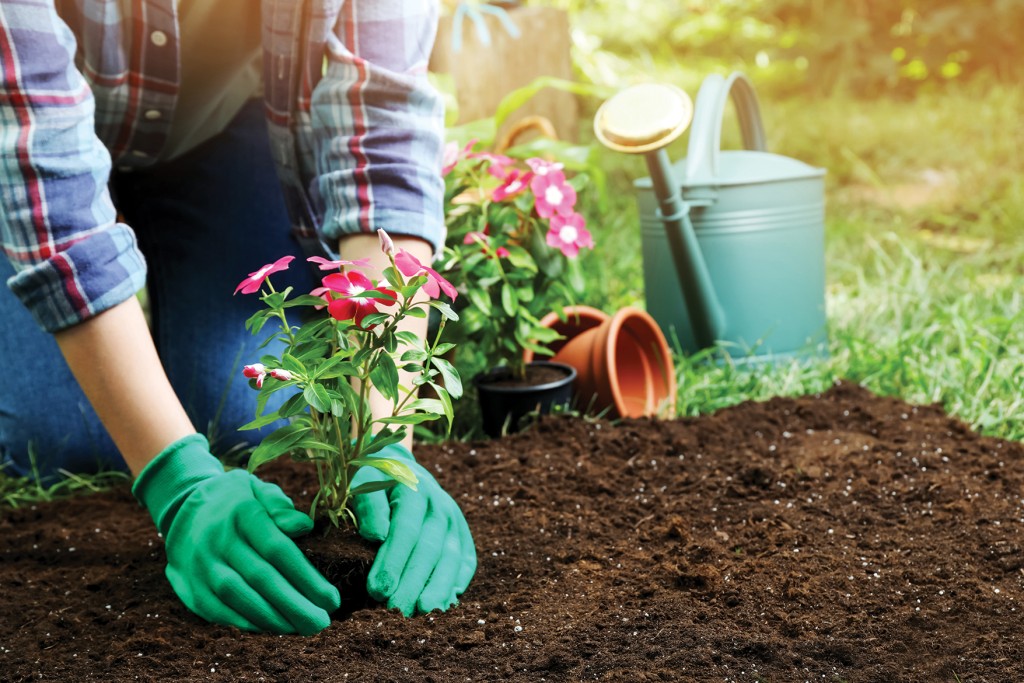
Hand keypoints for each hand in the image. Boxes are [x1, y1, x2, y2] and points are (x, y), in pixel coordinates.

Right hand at [132, 434, 340, 634]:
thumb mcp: (258, 490)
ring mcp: (202, 565)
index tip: (331, 598)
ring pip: (239, 597)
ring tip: (302, 628)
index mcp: (243, 513)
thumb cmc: (237, 502)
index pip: (277, 549)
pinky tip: (273, 628)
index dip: (306, 577)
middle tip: (323, 622)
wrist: (183, 510)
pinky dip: (248, 622)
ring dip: (273, 618)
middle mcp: (219, 540)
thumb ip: (281, 507)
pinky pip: (220, 611)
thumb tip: (304, 527)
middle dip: (295, 605)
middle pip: (261, 578)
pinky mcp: (192, 587)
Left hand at [351, 444, 475, 615]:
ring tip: (422, 613)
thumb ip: (369, 506)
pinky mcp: (463, 534)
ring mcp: (455, 521)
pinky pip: (466, 562)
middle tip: (395, 611)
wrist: (402, 468)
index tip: (378, 590)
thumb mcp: (365, 484)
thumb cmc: (376, 482)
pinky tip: (444, 604)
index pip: (405, 530)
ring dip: (437, 588)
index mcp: (414, 490)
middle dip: (412, 583)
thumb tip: (376, 535)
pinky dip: (456, 583)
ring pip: (451, 559)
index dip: (393, 562)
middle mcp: (440, 505)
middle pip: (429, 549)